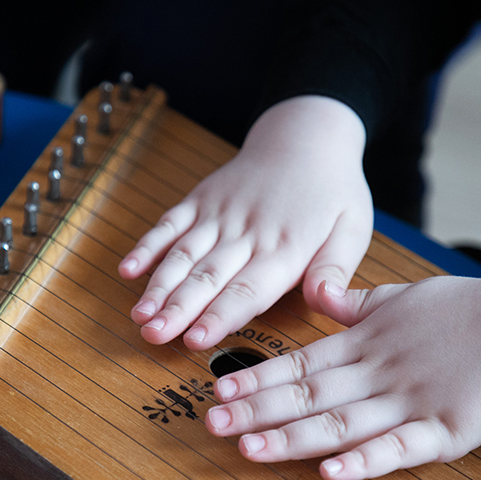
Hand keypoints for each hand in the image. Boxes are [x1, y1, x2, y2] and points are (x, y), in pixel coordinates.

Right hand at [118, 96, 372, 348]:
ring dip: (159, 286)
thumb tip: (326, 302)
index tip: (195, 341)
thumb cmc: (333, 192)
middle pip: (208, 276)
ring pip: (184, 254)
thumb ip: (335, 269)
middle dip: (178, 309)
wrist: (307, 136)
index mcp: (286, 248)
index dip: (220, 317)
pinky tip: (128, 270)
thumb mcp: (352, 229)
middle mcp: (247, 232)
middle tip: (152, 336)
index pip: (248, 290)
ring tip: (139, 315)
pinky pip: (171, 223)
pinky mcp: (202, 200)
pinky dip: (148, 245)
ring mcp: (220, 214)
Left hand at [204, 271, 480, 479]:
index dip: (257, 378)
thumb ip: (351, 302)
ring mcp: (408, 403)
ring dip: (292, 437)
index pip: (300, 364)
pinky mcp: (444, 430)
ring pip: (340, 423)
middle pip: (308, 396)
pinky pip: (399, 448)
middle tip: (212, 423)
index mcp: (364, 343)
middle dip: (256, 411)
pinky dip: (365, 460)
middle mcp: (376, 374)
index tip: (219, 388)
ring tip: (249, 448)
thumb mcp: (397, 295)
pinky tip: (331, 471)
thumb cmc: (461, 309)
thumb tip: (316, 290)